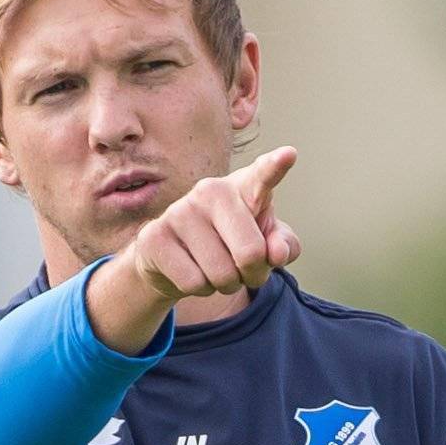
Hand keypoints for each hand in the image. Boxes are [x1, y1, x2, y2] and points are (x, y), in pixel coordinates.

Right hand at [107, 147, 300, 341]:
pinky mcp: (155, 236)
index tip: (289, 154)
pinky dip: (200, 290)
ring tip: (215, 269)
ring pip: (222, 273)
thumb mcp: (265, 246)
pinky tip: (192, 272)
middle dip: (253, 275)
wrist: (174, 262)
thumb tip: (275, 253)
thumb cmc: (230, 246)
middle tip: (244, 270)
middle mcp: (211, 190)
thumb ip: (284, 247)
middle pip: (251, 252)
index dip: (275, 167)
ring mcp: (180, 210)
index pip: (262, 177)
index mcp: (243, 188)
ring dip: (225, 284)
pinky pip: (194, 283)